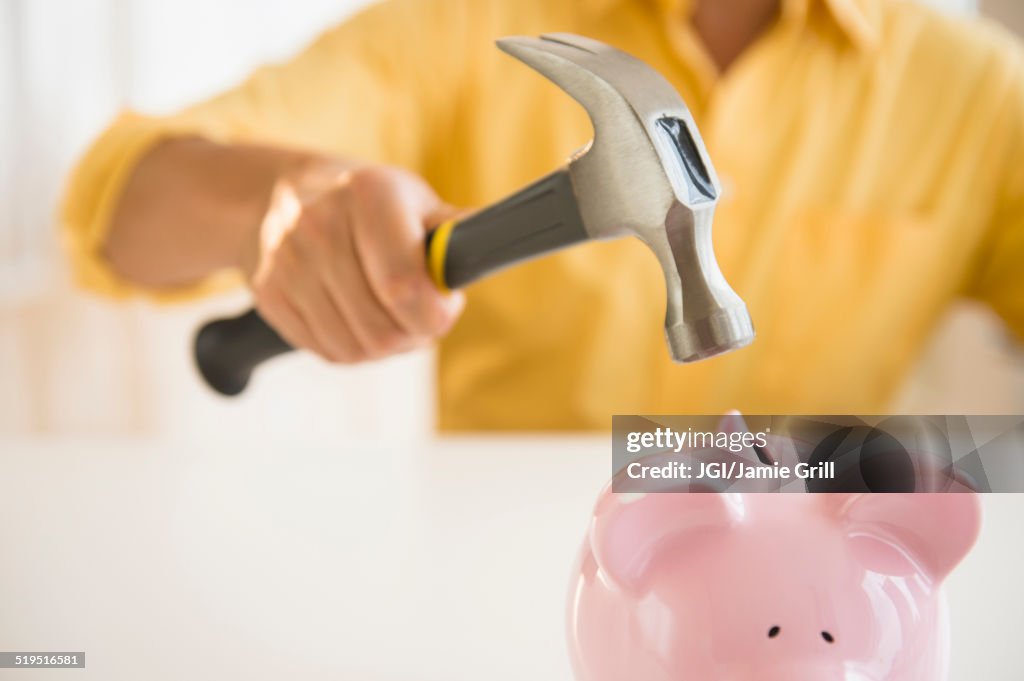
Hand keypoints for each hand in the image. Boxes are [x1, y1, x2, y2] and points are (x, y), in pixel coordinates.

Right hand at [241, 162, 464, 362]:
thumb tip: (490, 247)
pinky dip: (355, 348)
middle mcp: (320, 225)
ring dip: (387, 347)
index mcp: (368, 195)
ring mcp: (288, 262)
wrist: (283, 194)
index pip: (403, 287)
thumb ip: (453, 232)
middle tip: (422, 317)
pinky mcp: (269, 293)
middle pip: (382, 330)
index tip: (446, 307)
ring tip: (393, 318)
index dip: (434, 315)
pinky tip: (360, 320)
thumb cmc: (369, 203)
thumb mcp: (414, 200)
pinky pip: (328, 351)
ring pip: (356, 348)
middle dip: (415, 335)